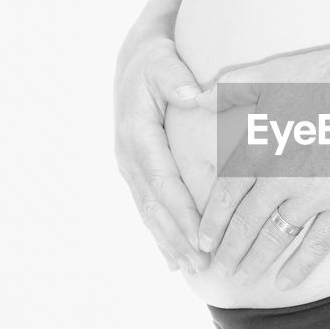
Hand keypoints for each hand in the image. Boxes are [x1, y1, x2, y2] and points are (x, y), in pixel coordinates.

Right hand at [113, 30, 208, 273]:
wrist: (132, 59)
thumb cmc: (156, 60)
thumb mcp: (164, 61)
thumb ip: (176, 78)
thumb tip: (192, 96)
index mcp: (137, 134)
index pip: (163, 181)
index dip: (181, 212)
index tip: (201, 237)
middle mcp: (128, 155)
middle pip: (155, 205)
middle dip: (177, 238)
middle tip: (202, 265)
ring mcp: (127, 165)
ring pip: (148, 212)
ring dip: (168, 242)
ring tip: (191, 269)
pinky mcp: (133, 171)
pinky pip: (146, 207)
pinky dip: (159, 233)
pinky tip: (172, 259)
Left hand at [193, 42, 329, 289]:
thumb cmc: (327, 74)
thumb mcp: (270, 74)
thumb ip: (228, 89)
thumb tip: (192, 99)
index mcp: (259, 148)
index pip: (225, 195)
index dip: (211, 222)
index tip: (202, 242)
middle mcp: (280, 177)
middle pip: (245, 224)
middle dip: (227, 251)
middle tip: (215, 271)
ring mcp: (314, 194)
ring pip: (276, 238)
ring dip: (255, 261)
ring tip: (242, 279)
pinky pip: (318, 244)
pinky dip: (300, 266)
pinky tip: (285, 282)